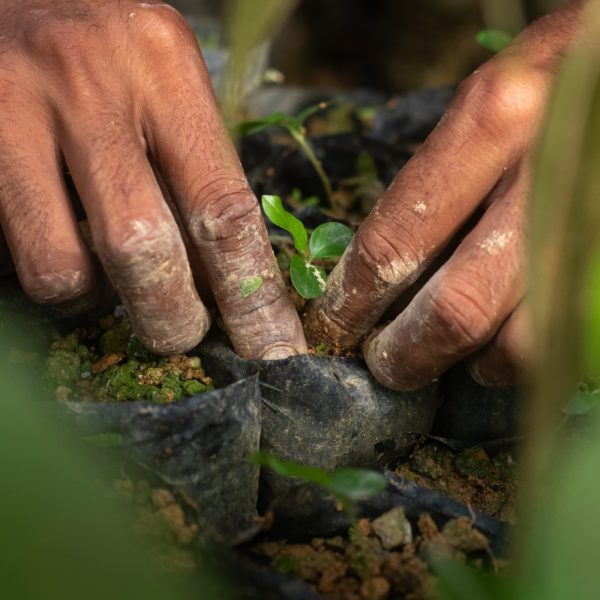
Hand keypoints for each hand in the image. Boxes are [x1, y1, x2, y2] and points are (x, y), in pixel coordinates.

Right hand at [0, 0, 305, 357]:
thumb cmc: (109, 56)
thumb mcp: (166, 88)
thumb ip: (196, 170)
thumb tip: (227, 278)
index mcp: (165, 67)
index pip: (223, 208)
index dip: (251, 295)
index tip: (270, 348)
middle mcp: (90, 81)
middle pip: (143, 248)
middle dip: (169, 317)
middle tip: (179, 332)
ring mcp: (16, 106)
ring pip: (64, 268)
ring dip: (94, 299)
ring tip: (105, 276)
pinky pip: (12, 255)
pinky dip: (46, 272)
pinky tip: (60, 243)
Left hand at [305, 1, 581, 388]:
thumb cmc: (556, 79)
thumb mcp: (487, 101)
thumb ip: (437, 178)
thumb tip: (382, 267)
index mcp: (494, 122)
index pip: (394, 244)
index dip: (353, 302)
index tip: (334, 326)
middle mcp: (548, 177)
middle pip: (456, 309)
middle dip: (406, 354)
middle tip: (384, 363)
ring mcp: (593, 227)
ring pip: (520, 344)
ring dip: (472, 364)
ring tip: (452, 355)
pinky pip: (563, 336)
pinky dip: (521, 355)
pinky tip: (505, 341)